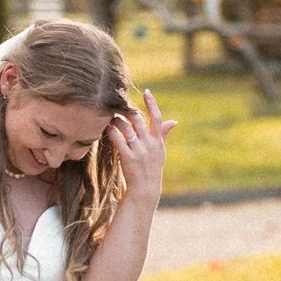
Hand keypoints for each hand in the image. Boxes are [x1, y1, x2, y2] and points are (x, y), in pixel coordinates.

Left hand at [109, 88, 175, 204]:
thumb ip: (163, 134)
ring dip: (116, 120)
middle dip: (127, 111)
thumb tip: (174, 121)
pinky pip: (118, 140)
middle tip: (118, 107)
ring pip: (126, 127)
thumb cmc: (152, 168)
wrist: (145, 188)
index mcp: (158, 140)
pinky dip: (111, 132)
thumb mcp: (160, 151)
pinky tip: (106, 129)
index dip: (152, 103)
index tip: (147, 92)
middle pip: (138, 119)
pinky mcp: (128, 157)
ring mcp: (139, 150)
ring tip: (109, 118)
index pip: (157, 118)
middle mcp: (149, 143)